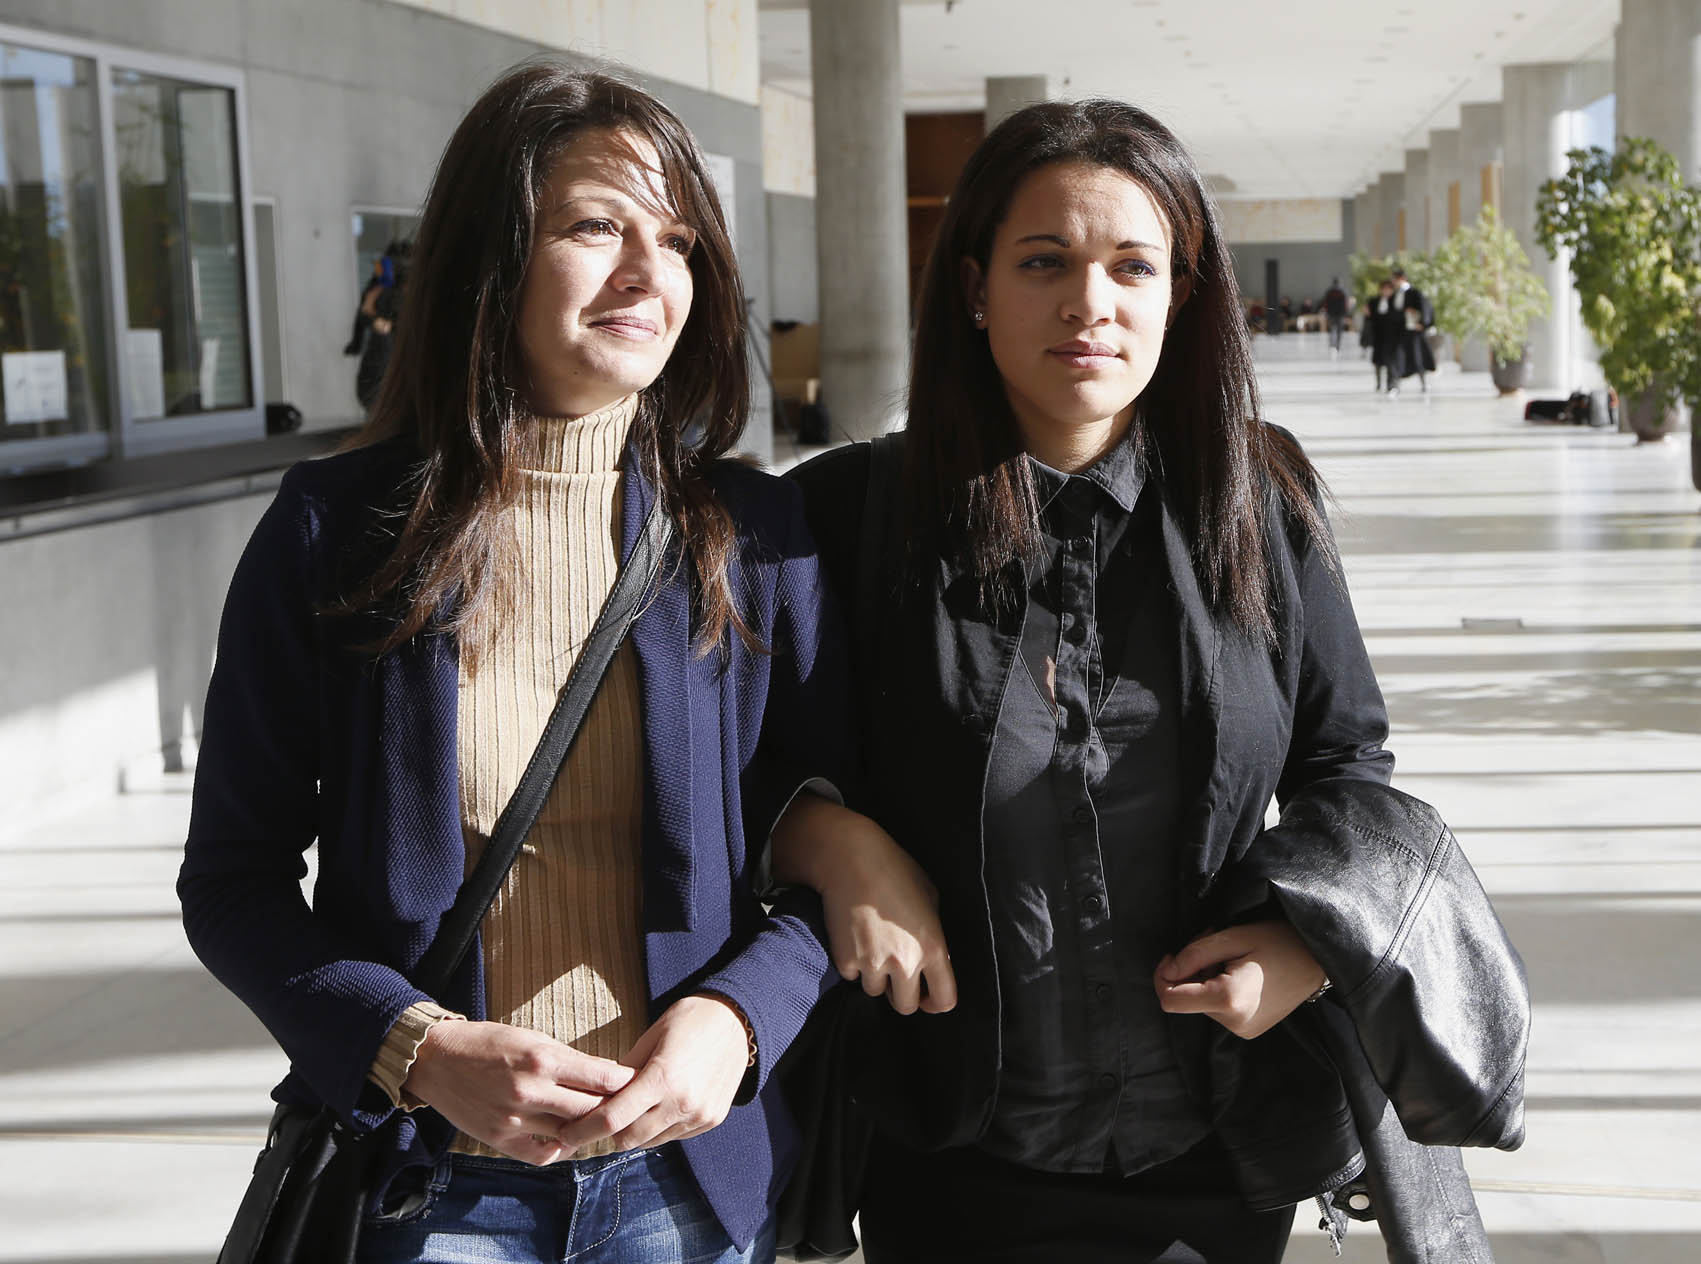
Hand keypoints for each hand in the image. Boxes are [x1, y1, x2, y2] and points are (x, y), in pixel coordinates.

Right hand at [401, 1019, 635, 1165]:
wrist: (436, 1059)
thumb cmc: (488, 1042)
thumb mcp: (531, 1038)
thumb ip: (568, 1060)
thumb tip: (607, 1076)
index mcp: (542, 1059)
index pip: (600, 1078)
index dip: (623, 1082)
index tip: (635, 1083)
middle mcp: (530, 1091)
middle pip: (590, 1110)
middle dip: (611, 1109)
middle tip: (625, 1108)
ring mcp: (513, 1120)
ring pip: (569, 1135)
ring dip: (587, 1130)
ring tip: (600, 1123)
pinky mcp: (499, 1140)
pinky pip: (542, 1154)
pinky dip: (559, 1149)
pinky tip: (567, 1139)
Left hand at [555, 994, 750, 1153]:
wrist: (738, 1020)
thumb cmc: (689, 1020)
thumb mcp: (650, 1038)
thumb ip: (622, 1072)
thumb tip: (596, 1096)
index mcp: (662, 1078)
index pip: (612, 1119)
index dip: (583, 1130)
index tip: (565, 1133)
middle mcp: (682, 1103)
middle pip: (628, 1139)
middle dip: (607, 1134)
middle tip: (594, 1122)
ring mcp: (700, 1115)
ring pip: (651, 1142)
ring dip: (634, 1132)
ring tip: (628, 1112)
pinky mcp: (712, 1120)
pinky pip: (674, 1136)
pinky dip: (659, 1128)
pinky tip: (658, 1107)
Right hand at [772, 795, 955, 1014]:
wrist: (849, 858)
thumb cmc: (893, 868)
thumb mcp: (929, 896)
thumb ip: (934, 930)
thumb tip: (934, 954)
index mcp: (933, 947)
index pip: (944, 1000)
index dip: (936, 1003)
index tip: (928, 998)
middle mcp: (905, 962)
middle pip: (905, 1007)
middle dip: (901, 994)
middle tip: (895, 974)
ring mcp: (873, 964)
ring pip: (875, 991)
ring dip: (875, 976)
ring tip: (871, 945)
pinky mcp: (845, 960)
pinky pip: (852, 975)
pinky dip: (852, 963)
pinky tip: (854, 936)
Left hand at [1153, 920, 1325, 1039]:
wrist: (1319, 959)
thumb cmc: (1278, 941)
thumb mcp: (1232, 937)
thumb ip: (1194, 955)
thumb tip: (1167, 972)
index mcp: (1228, 1000)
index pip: (1170, 1000)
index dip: (1162, 976)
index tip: (1172, 955)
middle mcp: (1234, 1023)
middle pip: (1186, 999)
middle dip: (1190, 970)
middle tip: (1213, 944)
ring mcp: (1243, 1030)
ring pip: (1201, 1003)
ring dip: (1205, 978)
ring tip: (1232, 957)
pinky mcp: (1249, 1031)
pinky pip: (1218, 1009)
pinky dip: (1218, 989)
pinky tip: (1240, 973)